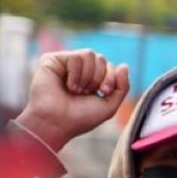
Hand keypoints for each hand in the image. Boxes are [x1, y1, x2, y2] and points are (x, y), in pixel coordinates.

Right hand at [14, 50, 129, 152]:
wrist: (56, 123)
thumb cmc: (80, 117)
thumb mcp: (109, 105)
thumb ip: (122, 87)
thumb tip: (124, 65)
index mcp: (91, 79)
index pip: (110, 66)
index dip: (111, 78)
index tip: (103, 92)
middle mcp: (78, 70)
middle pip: (101, 59)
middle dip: (99, 77)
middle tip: (86, 93)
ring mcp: (65, 64)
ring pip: (89, 54)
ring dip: (87, 76)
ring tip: (76, 90)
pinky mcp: (52, 60)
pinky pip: (76, 57)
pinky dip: (76, 73)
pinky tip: (68, 85)